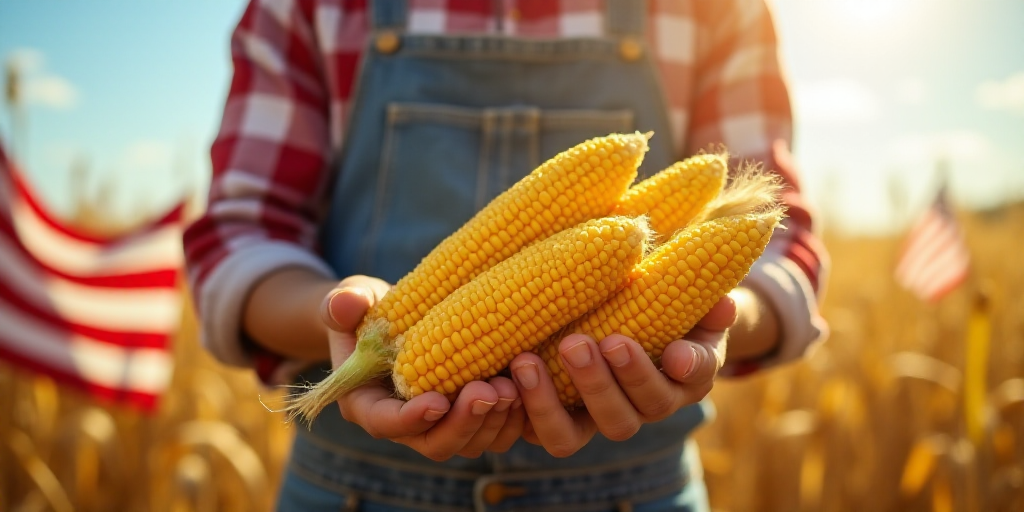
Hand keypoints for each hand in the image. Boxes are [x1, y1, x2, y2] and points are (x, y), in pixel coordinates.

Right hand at [323, 276, 524, 460]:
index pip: (385, 424)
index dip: (410, 419)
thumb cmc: (368, 308)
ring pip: (469, 443)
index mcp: (368, 403)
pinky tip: (527, 389)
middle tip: (488, 390)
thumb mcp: (351, 297)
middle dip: (463, 422)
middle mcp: (405, 424)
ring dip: (493, 421)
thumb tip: (344, 305)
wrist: (399, 316)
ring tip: (512, 387)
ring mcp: (440, 424)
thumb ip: (342, 303)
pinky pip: (493, 434)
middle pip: (434, 443)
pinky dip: (512, 418)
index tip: (436, 401)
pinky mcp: (469, 416)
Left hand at [509, 296, 737, 456]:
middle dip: (602, 382)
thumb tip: (722, 305)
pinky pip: (537, 431)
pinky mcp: (558, 418)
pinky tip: (500, 383)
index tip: (676, 353)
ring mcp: (597, 417)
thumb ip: (704, 299)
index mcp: (685, 376)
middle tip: (580, 342)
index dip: (687, 367)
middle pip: (627, 415)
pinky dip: (518, 412)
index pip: (693, 377)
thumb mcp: (690, 292)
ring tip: (526, 361)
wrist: (634, 313)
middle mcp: (642, 407)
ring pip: (573, 435)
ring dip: (548, 402)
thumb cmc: (666, 297)